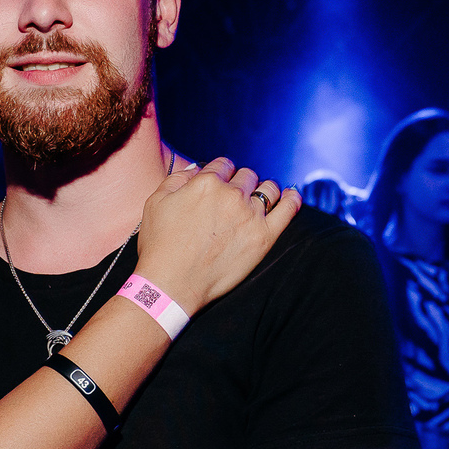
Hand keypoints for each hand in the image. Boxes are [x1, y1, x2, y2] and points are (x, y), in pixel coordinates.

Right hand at [135, 160, 298, 313]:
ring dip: (263, 190)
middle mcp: (231, 194)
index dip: (220, 173)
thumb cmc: (160, 246)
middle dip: (240, 183)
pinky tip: (291, 196)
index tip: (219, 184)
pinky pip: (288, 209)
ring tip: (258, 199)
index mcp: (206, 183)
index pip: (223, 165)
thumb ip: (177, 178)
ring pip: (268, 189)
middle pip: (246, 176)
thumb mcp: (155, 202)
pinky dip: (292, 199)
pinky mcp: (264, 237)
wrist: (171, 284)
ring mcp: (251, 215)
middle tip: (232, 199)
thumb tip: (197, 168)